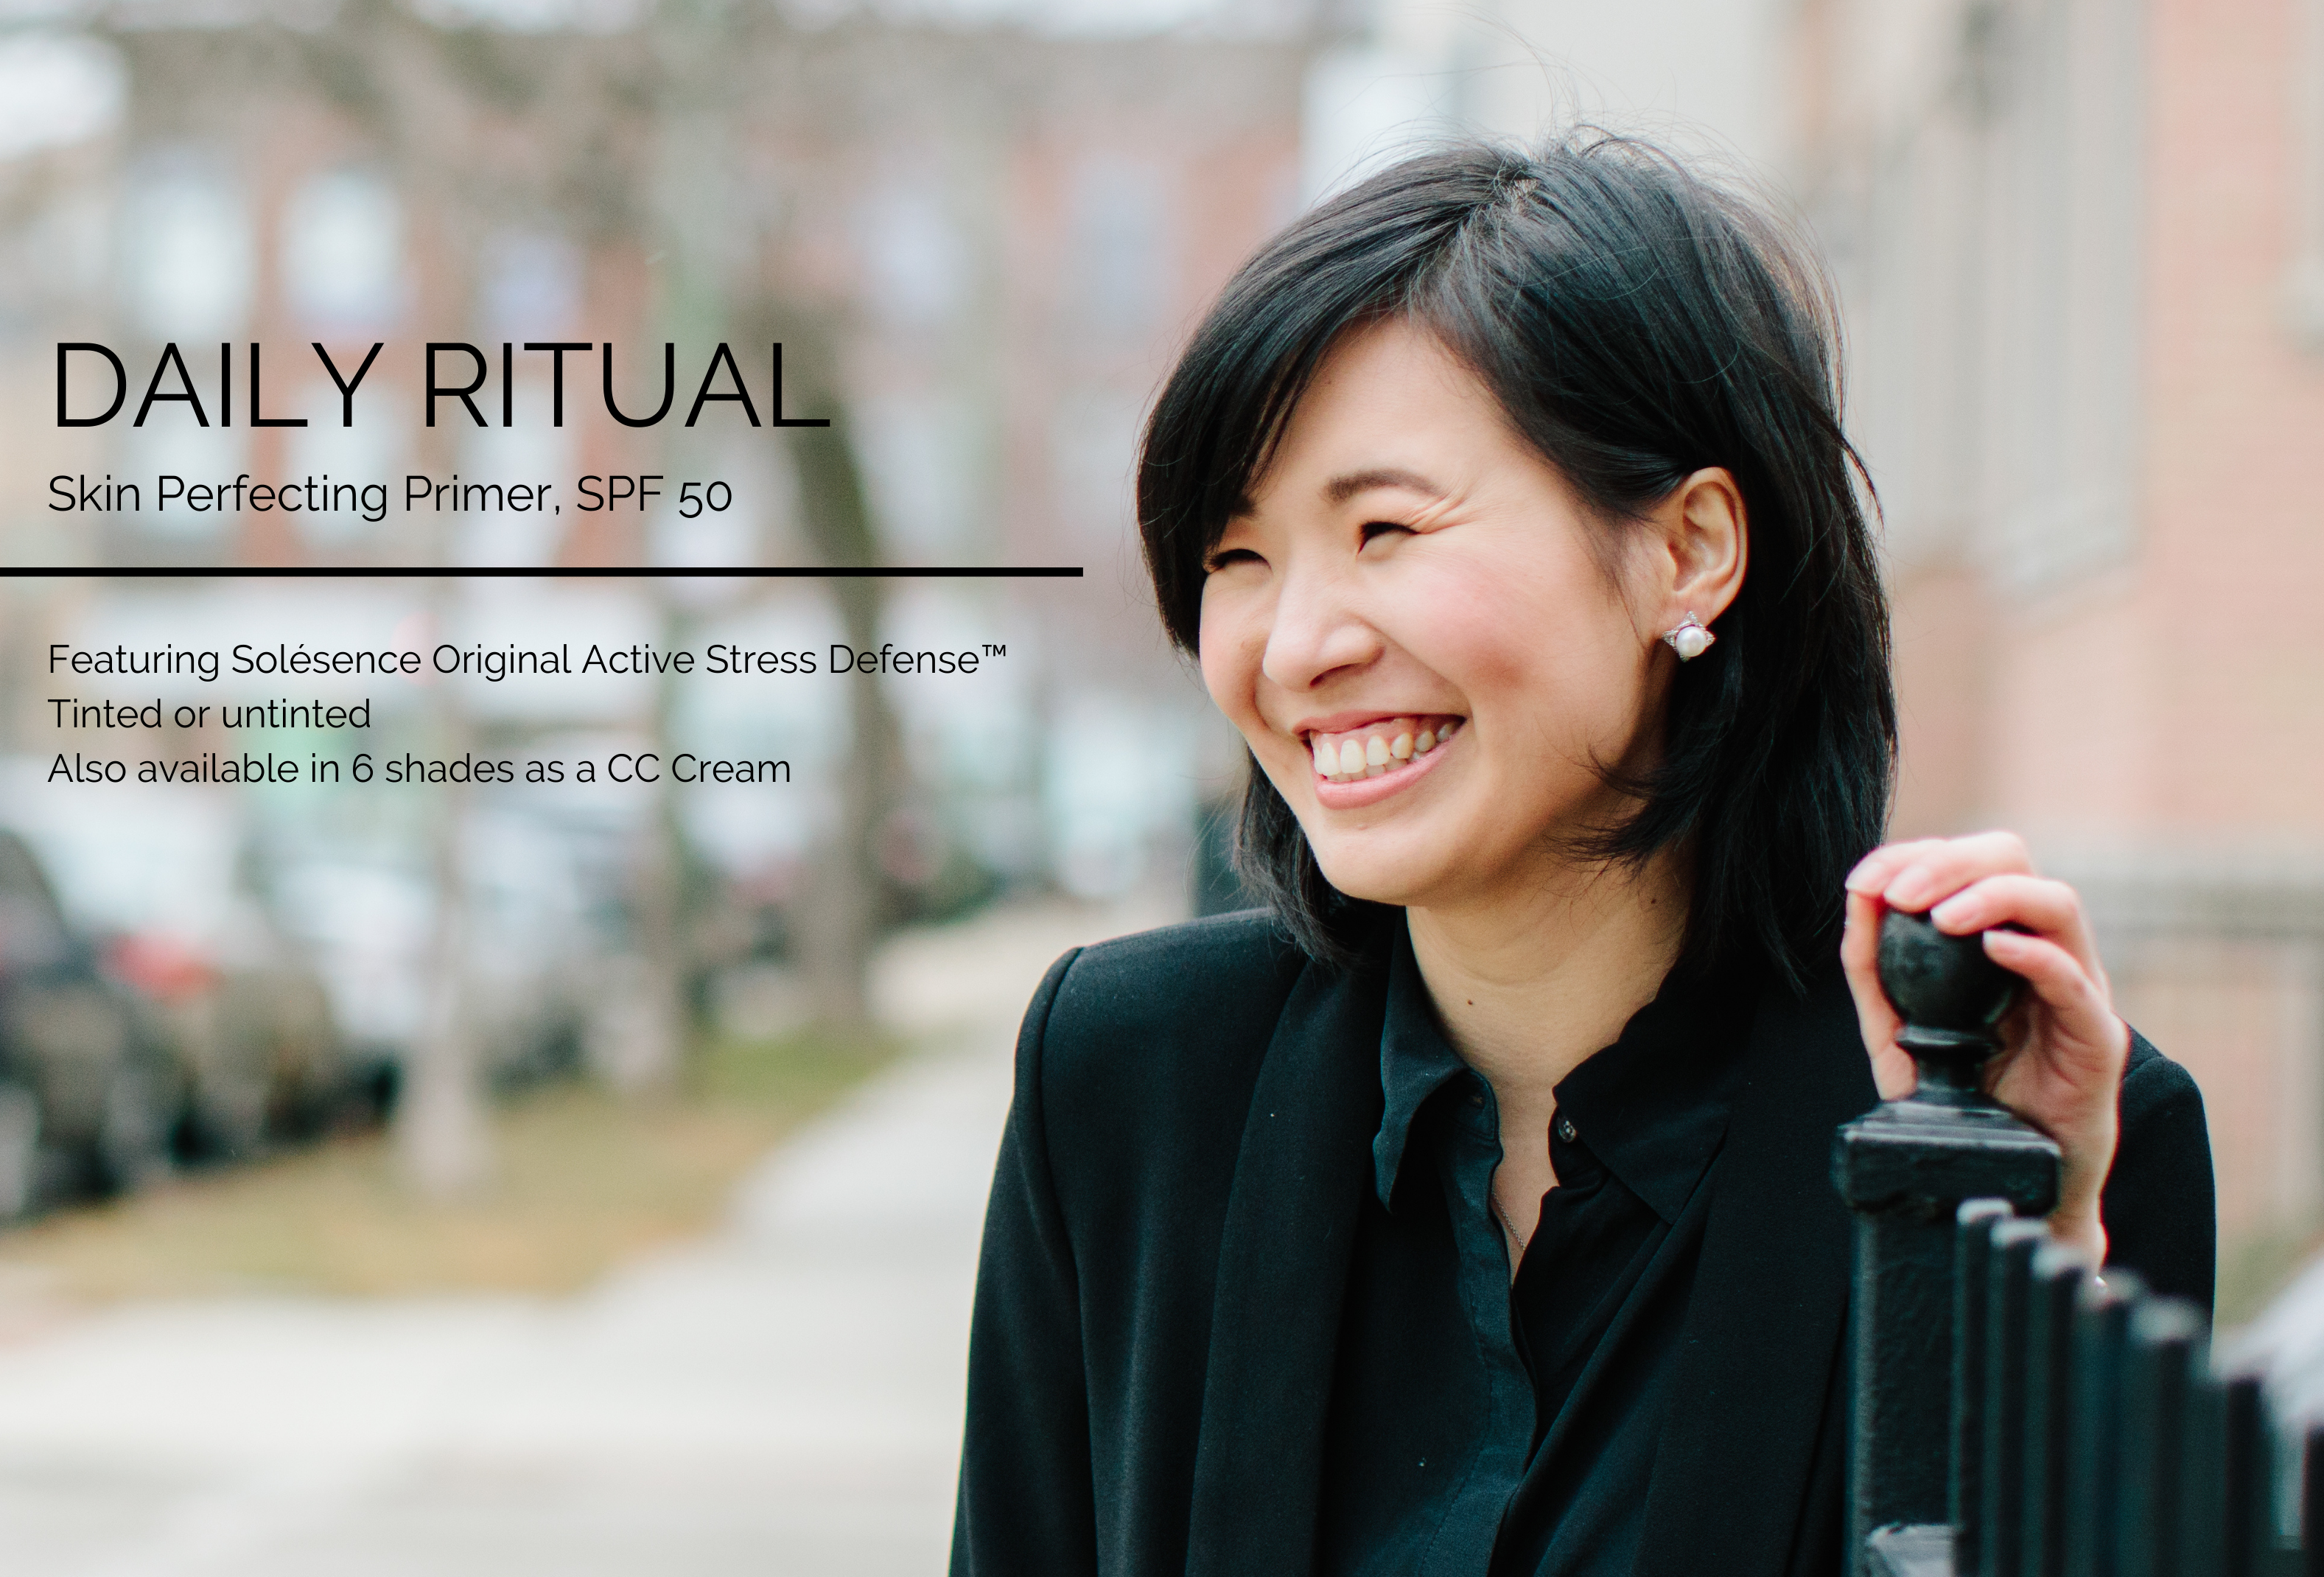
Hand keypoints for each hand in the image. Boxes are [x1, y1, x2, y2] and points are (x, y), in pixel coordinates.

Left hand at [1840, 832, 2128, 1262]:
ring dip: (1994, 896)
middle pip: (2017, 862)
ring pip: (2058, 905)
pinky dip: (2036, 956)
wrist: (2002, 1176)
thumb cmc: (1961, 1098)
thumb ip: (1874, 966)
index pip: (1970, 864)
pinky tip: (1994, 949)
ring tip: (1942, 917)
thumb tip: (1858, 894)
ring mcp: (2077, 990)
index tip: (1868, 879)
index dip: (1918, 855)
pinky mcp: (2097, 1037)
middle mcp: (2043, 951)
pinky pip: (2076, 982)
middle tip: (1901, 892)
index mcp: (1997, 940)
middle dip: (1953, 862)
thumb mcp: (1896, 1026)